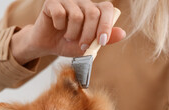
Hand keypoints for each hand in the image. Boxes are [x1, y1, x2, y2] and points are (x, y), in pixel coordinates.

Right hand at [11, 0, 125, 64]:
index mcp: (93, 10)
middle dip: (89, 34)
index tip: (102, 41)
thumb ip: (104, 39)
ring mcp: (67, 0)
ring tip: (68, 38)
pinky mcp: (52, 2)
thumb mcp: (87, 46)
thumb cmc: (67, 44)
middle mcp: (82, 2)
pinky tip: (57, 28)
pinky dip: (58, 26)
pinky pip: (60, 13)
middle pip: (93, 13)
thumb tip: (122, 33)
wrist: (46, 46)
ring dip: (72, 34)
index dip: (107, 25)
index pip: (107, 8)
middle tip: (83, 45)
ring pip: (76, 16)